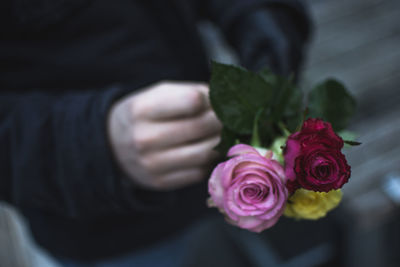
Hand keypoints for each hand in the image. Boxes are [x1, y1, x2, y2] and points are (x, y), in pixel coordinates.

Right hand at [107, 81, 221, 190]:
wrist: (113, 145)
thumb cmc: (145, 114)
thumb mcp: (159, 94)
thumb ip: (192, 92)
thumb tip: (228, 102)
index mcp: (143, 110)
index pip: (193, 101)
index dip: (211, 99)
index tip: (216, 101)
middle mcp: (145, 138)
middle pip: (202, 127)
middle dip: (223, 120)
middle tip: (229, 118)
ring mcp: (152, 164)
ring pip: (205, 153)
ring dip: (221, 143)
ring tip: (223, 134)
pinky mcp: (161, 182)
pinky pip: (199, 172)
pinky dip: (209, 161)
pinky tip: (207, 151)